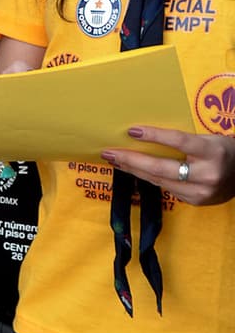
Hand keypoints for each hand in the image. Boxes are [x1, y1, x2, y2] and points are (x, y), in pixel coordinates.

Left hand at [101, 125, 234, 205]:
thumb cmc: (223, 150)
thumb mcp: (208, 138)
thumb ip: (183, 139)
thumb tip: (143, 135)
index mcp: (212, 151)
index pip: (179, 141)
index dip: (155, 136)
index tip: (132, 131)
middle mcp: (207, 174)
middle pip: (162, 167)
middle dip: (132, 160)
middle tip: (109, 153)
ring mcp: (200, 192)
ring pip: (159, 180)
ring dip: (133, 170)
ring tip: (115, 161)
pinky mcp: (194, 202)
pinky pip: (165, 188)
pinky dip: (148, 178)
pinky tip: (133, 170)